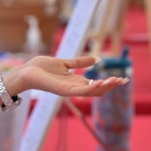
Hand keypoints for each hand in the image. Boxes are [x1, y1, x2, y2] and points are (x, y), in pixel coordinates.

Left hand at [6, 56, 128, 96]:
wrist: (26, 72)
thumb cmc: (41, 68)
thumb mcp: (64, 62)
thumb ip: (79, 62)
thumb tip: (95, 59)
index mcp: (75, 82)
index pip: (97, 85)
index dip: (110, 82)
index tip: (123, 78)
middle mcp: (74, 88)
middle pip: (98, 90)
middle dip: (111, 86)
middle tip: (124, 80)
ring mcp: (69, 90)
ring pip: (92, 91)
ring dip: (105, 86)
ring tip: (117, 81)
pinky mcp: (63, 90)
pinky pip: (80, 90)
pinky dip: (92, 87)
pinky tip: (101, 82)